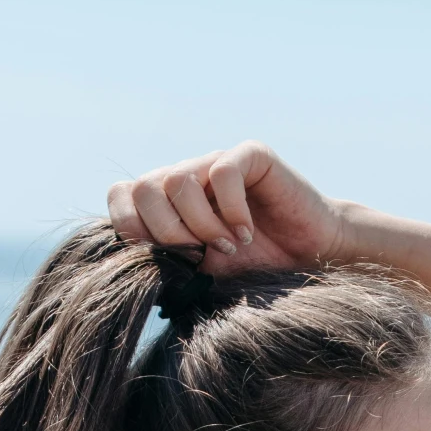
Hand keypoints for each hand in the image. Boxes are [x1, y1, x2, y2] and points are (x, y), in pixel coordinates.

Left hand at [106, 142, 350, 276]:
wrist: (309, 258)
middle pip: (143, 188)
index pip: (121, 195)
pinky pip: (223, 173)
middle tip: (197, 255)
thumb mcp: (199, 272)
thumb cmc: (254, 267)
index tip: (161, 257)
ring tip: (227, 245)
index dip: (130, 227)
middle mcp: (188, 174)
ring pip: (177, 181)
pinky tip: (246, 231)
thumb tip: (125, 274)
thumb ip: (165, 264)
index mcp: (167, 200)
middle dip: (165, 232)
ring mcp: (217, 161)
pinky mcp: (252, 156)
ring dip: (200, 225)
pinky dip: (231, 211)